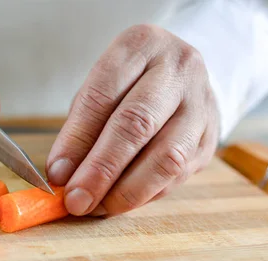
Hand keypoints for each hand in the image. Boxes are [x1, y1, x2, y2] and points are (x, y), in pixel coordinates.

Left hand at [45, 24, 219, 216]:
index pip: (103, 95)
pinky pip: (178, 176)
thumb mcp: (100, 89)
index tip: (57, 174)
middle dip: (102, 170)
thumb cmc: (130, 84)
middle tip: (76, 200)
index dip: (77, 140)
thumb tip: (63, 175)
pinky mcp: (210, 138)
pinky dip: (145, 196)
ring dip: (126, 191)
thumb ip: (82, 128)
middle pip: (137, 124)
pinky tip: (120, 203)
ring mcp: (201, 104)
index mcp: (141, 46)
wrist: (184, 76)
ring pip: (167, 157)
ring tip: (97, 207)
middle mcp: (178, 70)